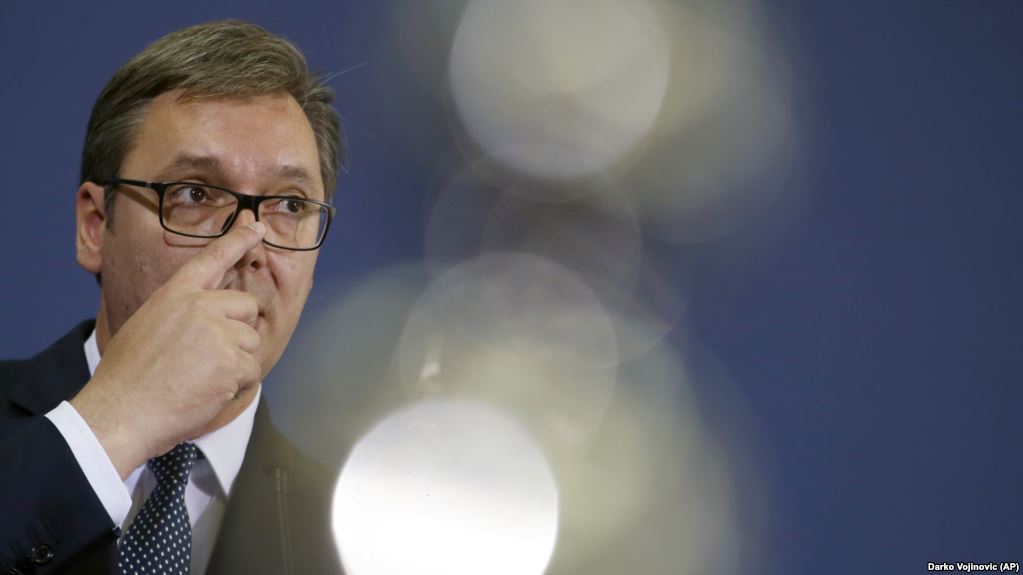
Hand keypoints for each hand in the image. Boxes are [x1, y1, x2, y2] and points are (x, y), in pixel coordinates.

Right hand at [71, 222, 266, 477]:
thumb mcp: (146, 325)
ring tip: (200, 377)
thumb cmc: (128, 376)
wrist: (121, 411)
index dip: (238, 240)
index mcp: (174, 295)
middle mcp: (200, 307)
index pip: (212, 259)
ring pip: (251, 341)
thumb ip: (179, 313)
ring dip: (236, 361)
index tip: (258, 227)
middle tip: (208, 356)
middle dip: (237, 330)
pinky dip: (237, 384)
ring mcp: (218, 333)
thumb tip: (206, 315)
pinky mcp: (231, 362)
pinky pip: (252, 370)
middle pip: (247, 305)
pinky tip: (207, 391)